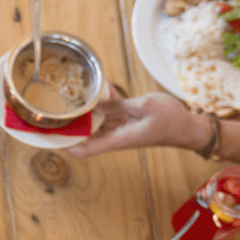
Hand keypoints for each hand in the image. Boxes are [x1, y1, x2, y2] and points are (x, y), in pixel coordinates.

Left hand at [67, 93, 209, 158]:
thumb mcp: (144, 106)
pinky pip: (109, 114)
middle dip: (70, 128)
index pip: (85, 151)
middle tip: (53, 114)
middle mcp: (115, 137)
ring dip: (84, 114)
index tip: (51, 139)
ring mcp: (120, 130)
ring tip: (70, 98)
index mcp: (117, 140)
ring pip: (95, 124)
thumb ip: (118, 104)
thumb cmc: (171, 120)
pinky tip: (97, 88)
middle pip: (85, 137)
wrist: (188, 126)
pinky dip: (101, 103)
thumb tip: (96, 103)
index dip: (67, 147)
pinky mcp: (126, 122)